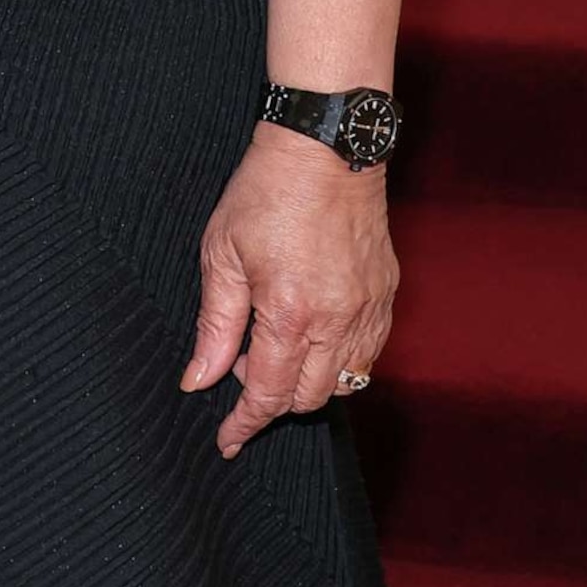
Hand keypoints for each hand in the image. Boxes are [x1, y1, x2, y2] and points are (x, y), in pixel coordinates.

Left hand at [179, 123, 398, 458]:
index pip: (269, 395)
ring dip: (307, 379)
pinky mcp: (387, 294)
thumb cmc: (266, 192)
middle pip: (308, 398)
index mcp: (291, 313)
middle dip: (272, 397)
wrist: (325, 147)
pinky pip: (368, 352)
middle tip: (243, 360)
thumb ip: (214, 325)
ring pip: (343, 381)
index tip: (227, 440)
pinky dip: (339, 358)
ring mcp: (369, 309)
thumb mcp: (222, 255)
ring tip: (277, 340)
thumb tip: (199, 379)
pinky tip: (312, 330)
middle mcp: (338, 320)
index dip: (244, 423)